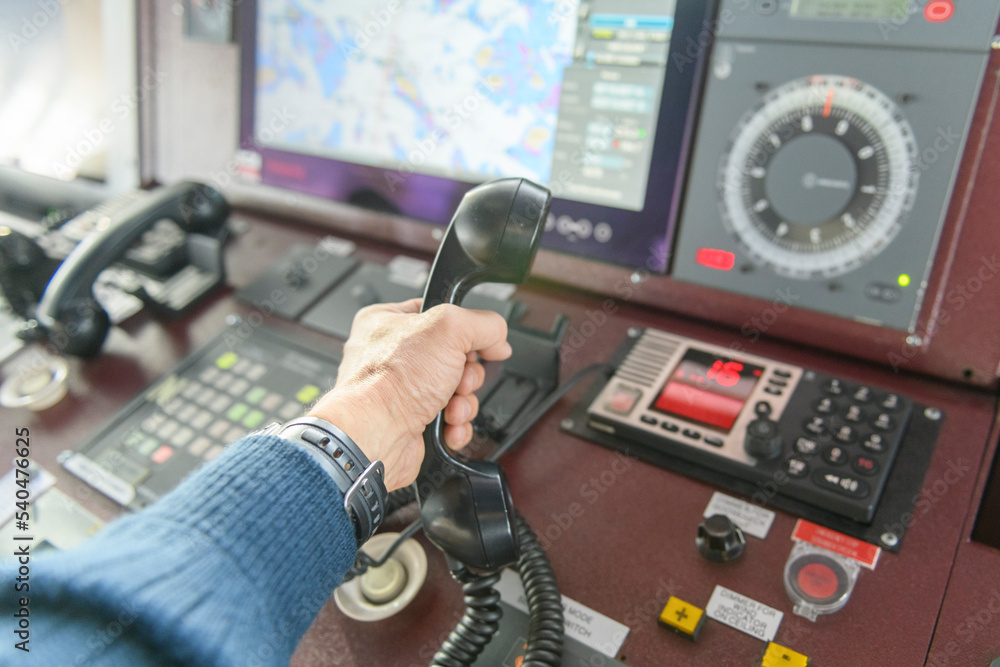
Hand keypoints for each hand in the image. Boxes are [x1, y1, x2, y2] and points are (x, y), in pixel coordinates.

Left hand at [307, 298, 511, 490]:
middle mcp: (391, 355)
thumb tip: (498, 337)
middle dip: (466, 375)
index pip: (442, 316)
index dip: (466, 332)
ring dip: (463, 402)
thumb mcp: (449, 329)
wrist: (374, 436)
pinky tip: (447, 425)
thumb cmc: (389, 383)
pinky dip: (455, 425)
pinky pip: (447, 419)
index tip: (478, 344)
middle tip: (458, 379)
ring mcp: (401, 391)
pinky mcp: (409, 421)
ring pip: (455, 391)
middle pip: (455, 357)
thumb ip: (483, 324)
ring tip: (451, 407)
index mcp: (389, 321)